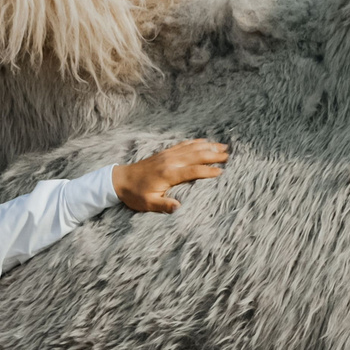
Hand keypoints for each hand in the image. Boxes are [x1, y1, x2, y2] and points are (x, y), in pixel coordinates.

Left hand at [113, 138, 229, 214]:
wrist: (120, 180)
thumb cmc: (135, 194)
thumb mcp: (148, 204)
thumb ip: (164, 205)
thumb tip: (178, 208)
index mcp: (169, 174)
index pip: (194, 170)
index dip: (208, 171)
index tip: (221, 172)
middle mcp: (170, 161)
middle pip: (196, 155)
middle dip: (213, 155)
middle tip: (229, 156)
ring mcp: (167, 155)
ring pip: (192, 148)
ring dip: (208, 146)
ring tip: (223, 147)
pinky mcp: (164, 153)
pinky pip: (183, 145)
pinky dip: (195, 142)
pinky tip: (204, 142)